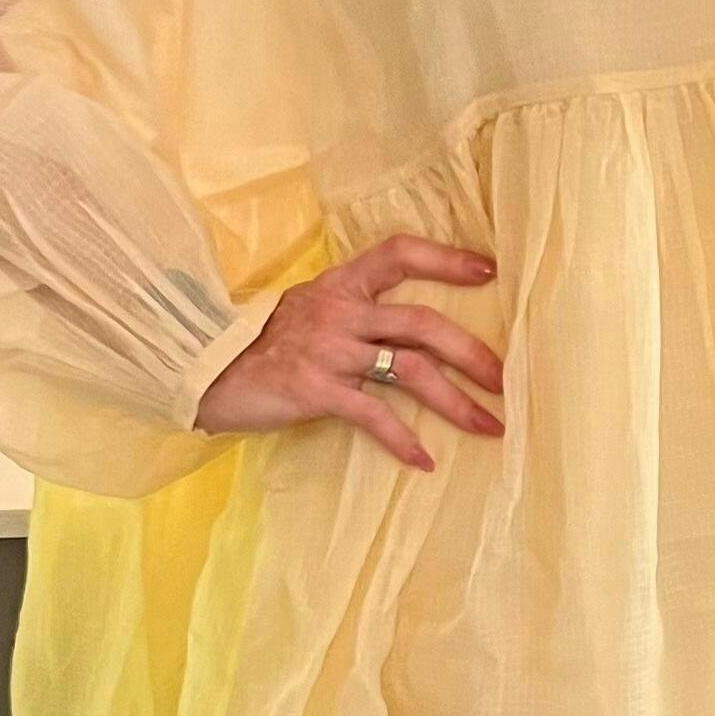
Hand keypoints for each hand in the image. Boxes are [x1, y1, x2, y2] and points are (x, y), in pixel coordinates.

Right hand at [193, 235, 503, 474]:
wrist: (208, 372)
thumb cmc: (264, 345)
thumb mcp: (308, 309)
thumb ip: (352, 310)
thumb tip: (407, 328)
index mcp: (341, 284)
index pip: (400, 254)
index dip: (446, 258)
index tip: (488, 270)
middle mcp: (341, 311)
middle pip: (424, 323)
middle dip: (474, 352)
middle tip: (505, 380)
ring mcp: (330, 350)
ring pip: (411, 371)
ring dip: (457, 402)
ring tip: (489, 426)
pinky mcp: (317, 389)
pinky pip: (374, 416)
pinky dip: (404, 441)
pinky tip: (425, 461)